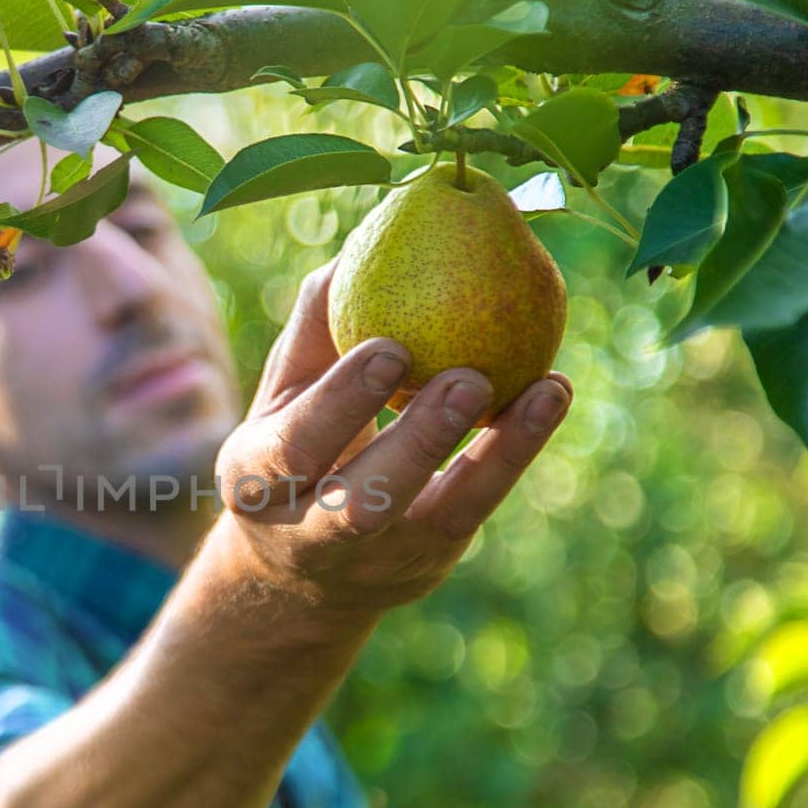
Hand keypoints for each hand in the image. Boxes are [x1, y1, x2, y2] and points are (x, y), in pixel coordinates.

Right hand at [212, 259, 571, 618]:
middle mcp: (309, 533)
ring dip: (494, 454)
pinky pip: (477, 507)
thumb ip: (316, 325)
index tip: (392, 346)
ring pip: (435, 516)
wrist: (299, 571)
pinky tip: (552, 394)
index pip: (295, 448)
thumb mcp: (284, 392)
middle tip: (469, 377)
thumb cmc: (292, 445)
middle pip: (362, 501)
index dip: (343, 402)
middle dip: (417, 443)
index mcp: (256, 480)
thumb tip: (365, 236)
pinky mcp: (428, 559)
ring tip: (539, 388)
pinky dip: (518, 451)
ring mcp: (376, 557)